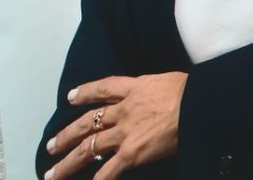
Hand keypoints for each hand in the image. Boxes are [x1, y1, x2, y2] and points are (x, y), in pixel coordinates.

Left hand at [44, 72, 185, 178]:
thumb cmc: (195, 90)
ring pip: (88, 148)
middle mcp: (125, 110)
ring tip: (52, 173)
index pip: (104, 88)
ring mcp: (125, 133)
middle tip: (51, 145)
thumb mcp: (170, 80)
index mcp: (136, 88)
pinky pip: (108, 171)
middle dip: (67, 135)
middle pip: (88, 122)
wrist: (201, 103)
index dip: (86, 92)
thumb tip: (160, 94)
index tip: (71, 97)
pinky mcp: (131, 153)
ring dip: (68, 162)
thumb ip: (157, 90)